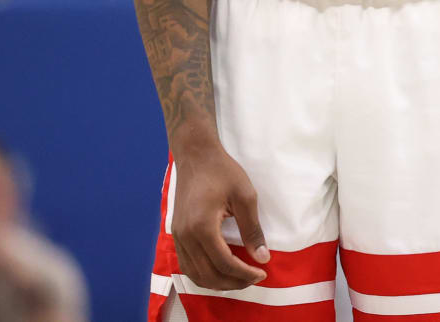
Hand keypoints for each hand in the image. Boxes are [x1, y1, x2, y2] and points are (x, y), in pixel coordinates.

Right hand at [170, 144, 269, 290]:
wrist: (196, 156)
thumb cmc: (222, 172)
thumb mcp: (245, 197)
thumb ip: (252, 229)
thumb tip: (262, 256)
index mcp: (202, 228)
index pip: (224, 263)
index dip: (244, 273)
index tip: (262, 273)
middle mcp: (185, 237)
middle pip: (207, 274)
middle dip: (232, 282)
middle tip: (253, 279)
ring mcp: (178, 237)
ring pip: (195, 273)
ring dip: (217, 281)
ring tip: (239, 279)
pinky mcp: (177, 234)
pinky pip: (187, 264)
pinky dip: (204, 273)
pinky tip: (220, 271)